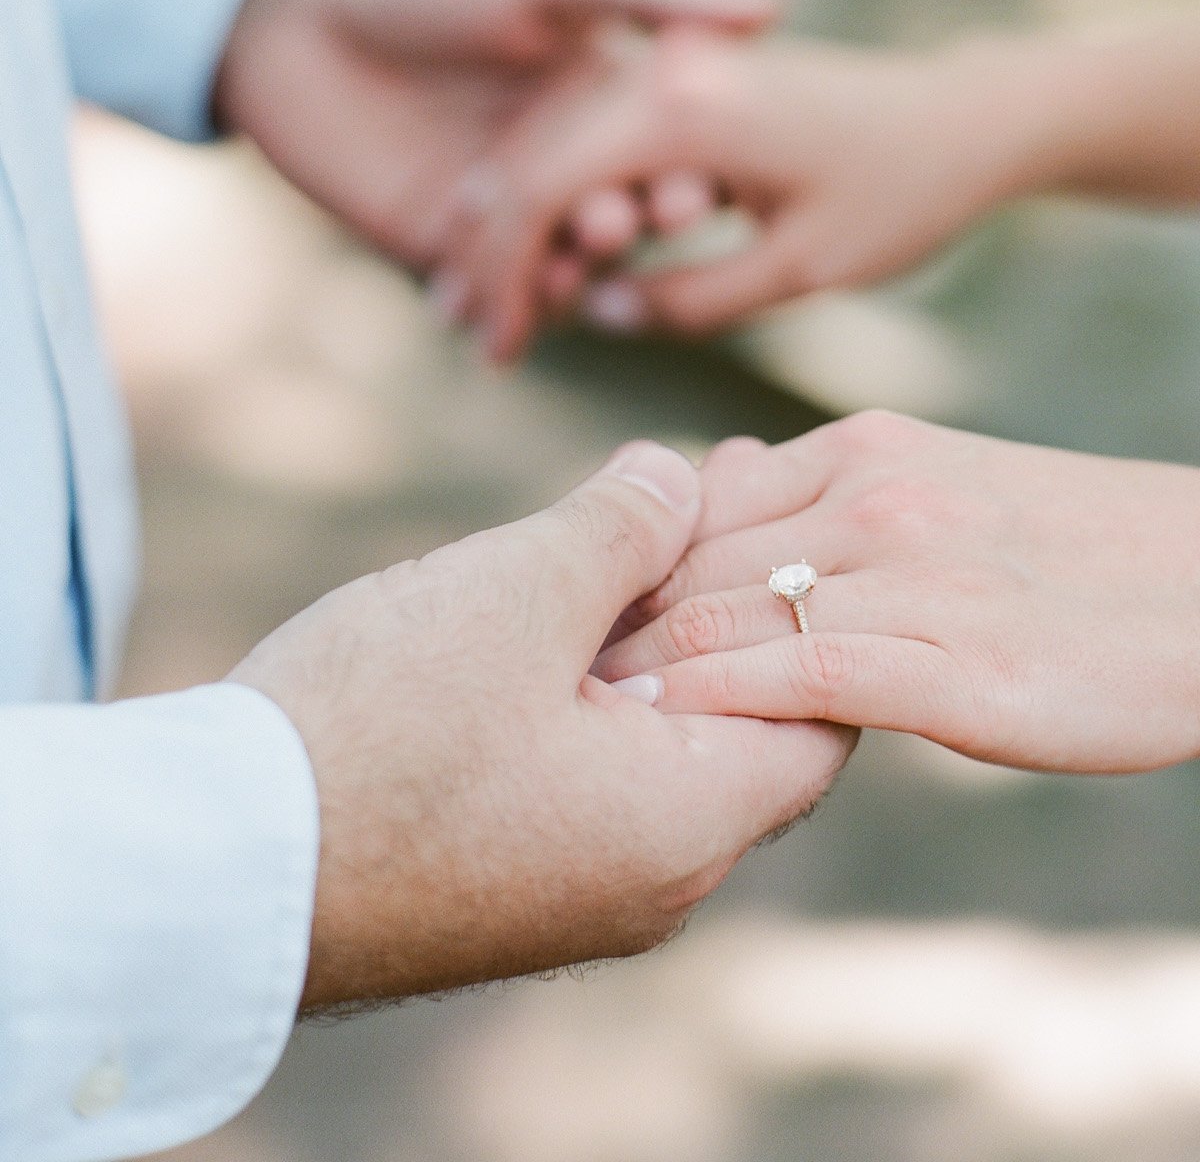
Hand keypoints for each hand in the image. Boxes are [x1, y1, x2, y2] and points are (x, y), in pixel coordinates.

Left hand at [214, 0, 774, 318]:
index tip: (703, 193)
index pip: (666, 143)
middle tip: (623, 229)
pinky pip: (485, 291)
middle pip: (618, 208)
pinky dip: (500, 314)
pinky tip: (497, 327)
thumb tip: (777, 5)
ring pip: (558, 262)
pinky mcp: (436, 238)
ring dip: (567, 276)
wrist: (283, 2)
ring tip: (561, 277)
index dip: (686, 171)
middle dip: (626, 226)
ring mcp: (499, 195)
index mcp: (600, 78)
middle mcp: (559, 142)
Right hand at [230, 439, 851, 1007]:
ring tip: (619, 523)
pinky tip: (543, 602)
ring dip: (643, 634)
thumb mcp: (520, 589)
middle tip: (692, 484)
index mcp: (688, 822)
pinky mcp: (502, 880)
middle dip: (718, 594)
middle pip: (737, 716)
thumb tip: (681, 475)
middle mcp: (652, 877)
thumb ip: (626, 524)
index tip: (763, 496)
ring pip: (655, 741)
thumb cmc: (377, 733)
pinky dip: (586, 686)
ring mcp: (573, 888)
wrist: (209, 870)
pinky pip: (586, 773)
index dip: (805, 591)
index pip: (824, 709)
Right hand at [437, 30, 1046, 356]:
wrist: (969, 117)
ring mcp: (676, 60)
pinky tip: (551, 252)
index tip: (490, 343)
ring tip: (486, 299)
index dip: (503, 268)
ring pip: (559, 138)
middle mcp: (667, 67)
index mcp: (686, 106)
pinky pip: (601, 131)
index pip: (548, 183)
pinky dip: (568, 189)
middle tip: (467, 327)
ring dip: (520, 213)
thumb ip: (688, 300)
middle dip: (490, 243)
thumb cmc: (903, 193)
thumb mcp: (800, 270)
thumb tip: (593, 312)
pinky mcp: (690, 73)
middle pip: (536, 153)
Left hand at [593, 413, 1199, 775]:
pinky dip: (715, 715)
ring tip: (565, 731)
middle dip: (604, 627)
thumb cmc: (1096, 556)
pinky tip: (663, 750)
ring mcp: (908, 572)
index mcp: (867, 446)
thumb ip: (840, 503)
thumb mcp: (955, 492)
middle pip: (683, 559)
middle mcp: (870, 493)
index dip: (619, 573)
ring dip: (638, 678)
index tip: (566, 632)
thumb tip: (732, 502)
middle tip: (531, 691)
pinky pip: (796, 683)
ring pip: (721, 619)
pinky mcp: (949, 660)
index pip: (691, 503)